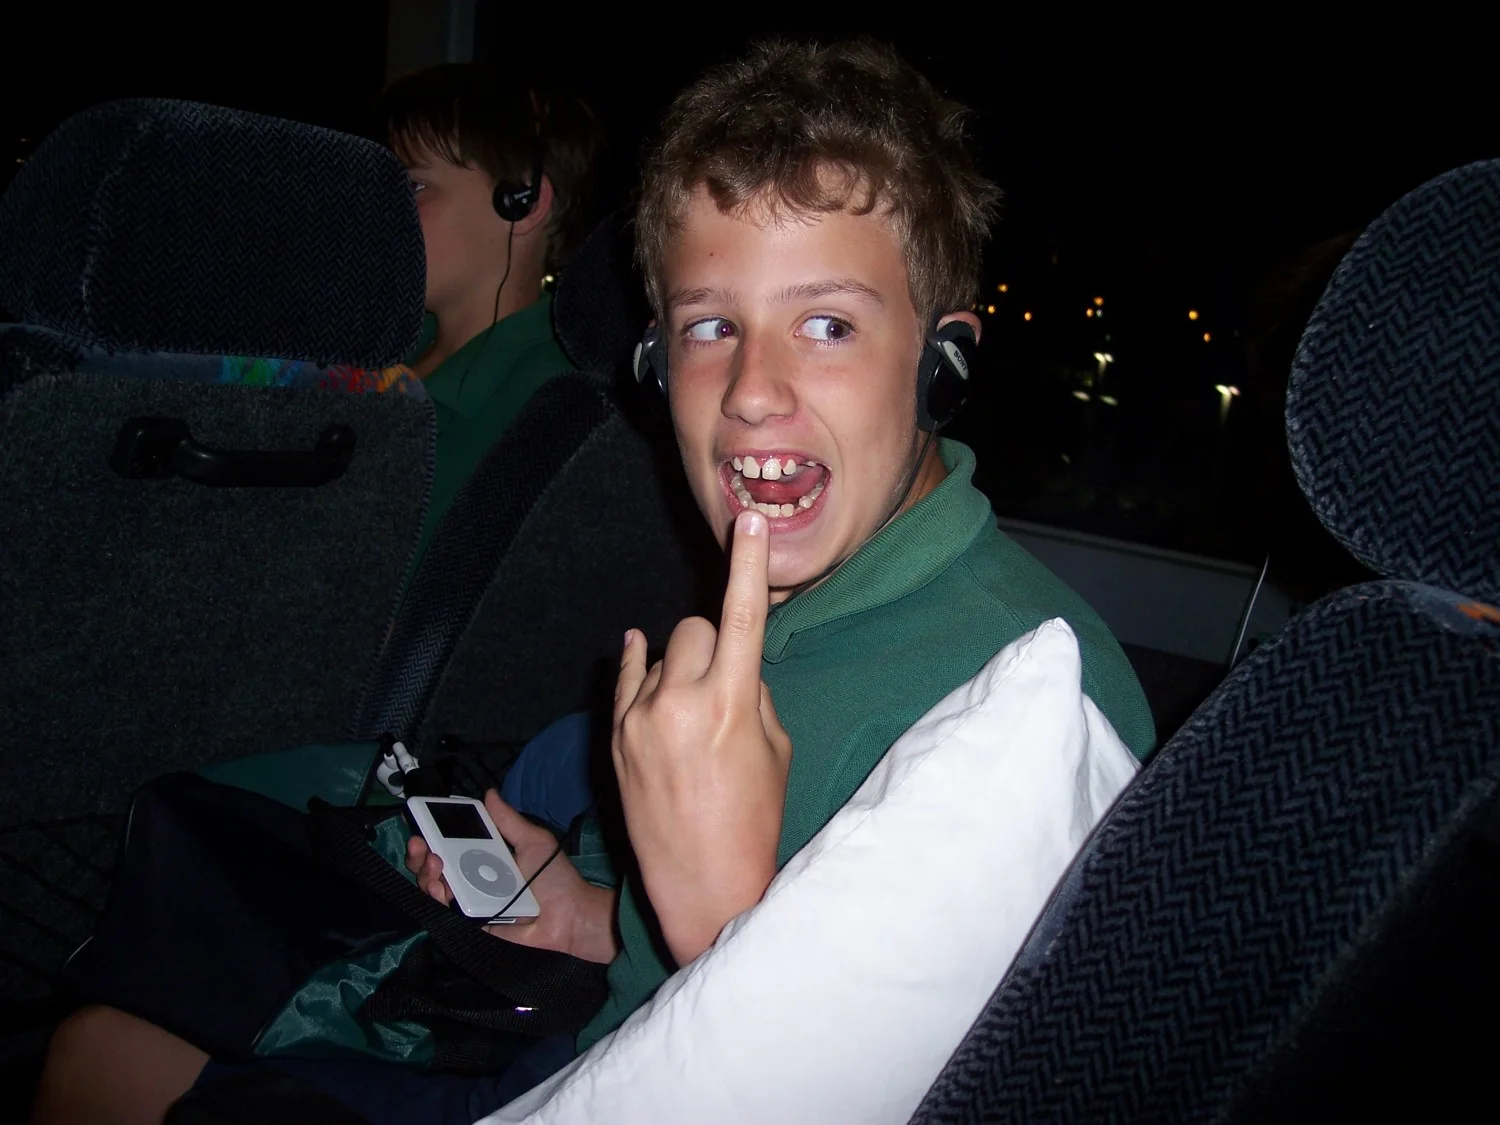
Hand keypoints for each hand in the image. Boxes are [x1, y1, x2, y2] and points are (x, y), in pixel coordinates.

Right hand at [405, 789, 617, 963]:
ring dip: (425, 873)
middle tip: (420, 843)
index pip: (449, 846)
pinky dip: (436, 899)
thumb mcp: (532, 841)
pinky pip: (445, 914)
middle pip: (434, 868)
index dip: (433, 835)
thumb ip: (508, 820)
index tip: (423, 823)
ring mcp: (469, 904)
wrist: (570, 916)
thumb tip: (489, 793)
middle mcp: (471, 881)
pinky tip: (437, 886)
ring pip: (433, 889)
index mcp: (484, 859)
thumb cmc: (555, 878)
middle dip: (420, 854)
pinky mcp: (470, 925)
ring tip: (433, 862)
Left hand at [612, 509, 792, 965]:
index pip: (744, 616)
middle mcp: (679, 702)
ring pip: (664, 652)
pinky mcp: (614, 735)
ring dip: (682, 666)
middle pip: (698, 626)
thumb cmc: (752, 819)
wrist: (702, 883)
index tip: (749, 521)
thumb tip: (733, 663)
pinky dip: (643, 668)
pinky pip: (628, 675)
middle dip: (716, 642)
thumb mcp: (775, 749)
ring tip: (693, 717)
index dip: (748, 564)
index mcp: (732, 704)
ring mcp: (639, 718)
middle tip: (727, 682)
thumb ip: (753, 693)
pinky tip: (646, 663)